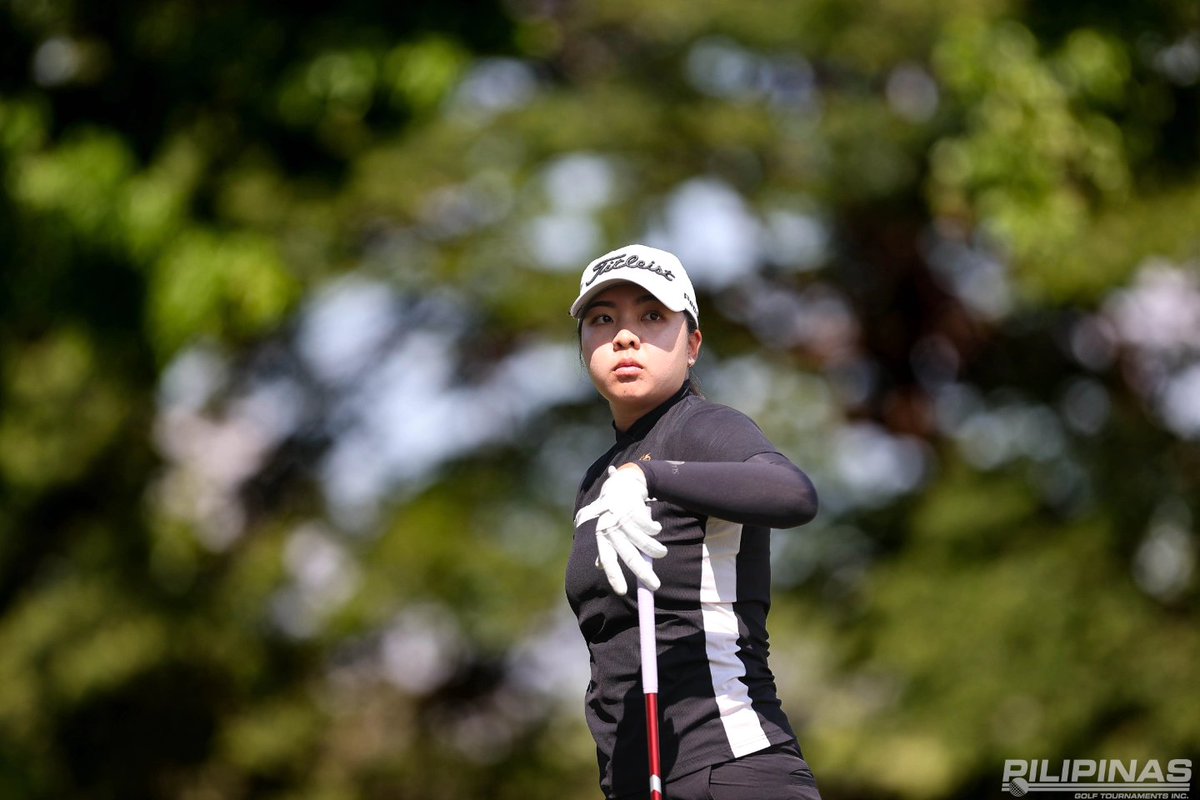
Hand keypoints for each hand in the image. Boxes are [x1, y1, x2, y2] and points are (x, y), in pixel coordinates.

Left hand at [574, 466, 666, 593]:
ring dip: (656, 550)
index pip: (607, 559)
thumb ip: (605, 547)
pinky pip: (651, 529)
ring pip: (644, 543)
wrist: (623, 484)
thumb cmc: (614, 512)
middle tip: (655, 586)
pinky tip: (654, 527)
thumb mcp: (606, 529)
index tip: (622, 592)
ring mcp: (622, 518)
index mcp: (602, 536)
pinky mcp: (634, 509)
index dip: (613, 576)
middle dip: (643, 573)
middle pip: (629, 556)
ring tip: (661, 552)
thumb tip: (599, 567)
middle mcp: (610, 528)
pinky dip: (655, 531)